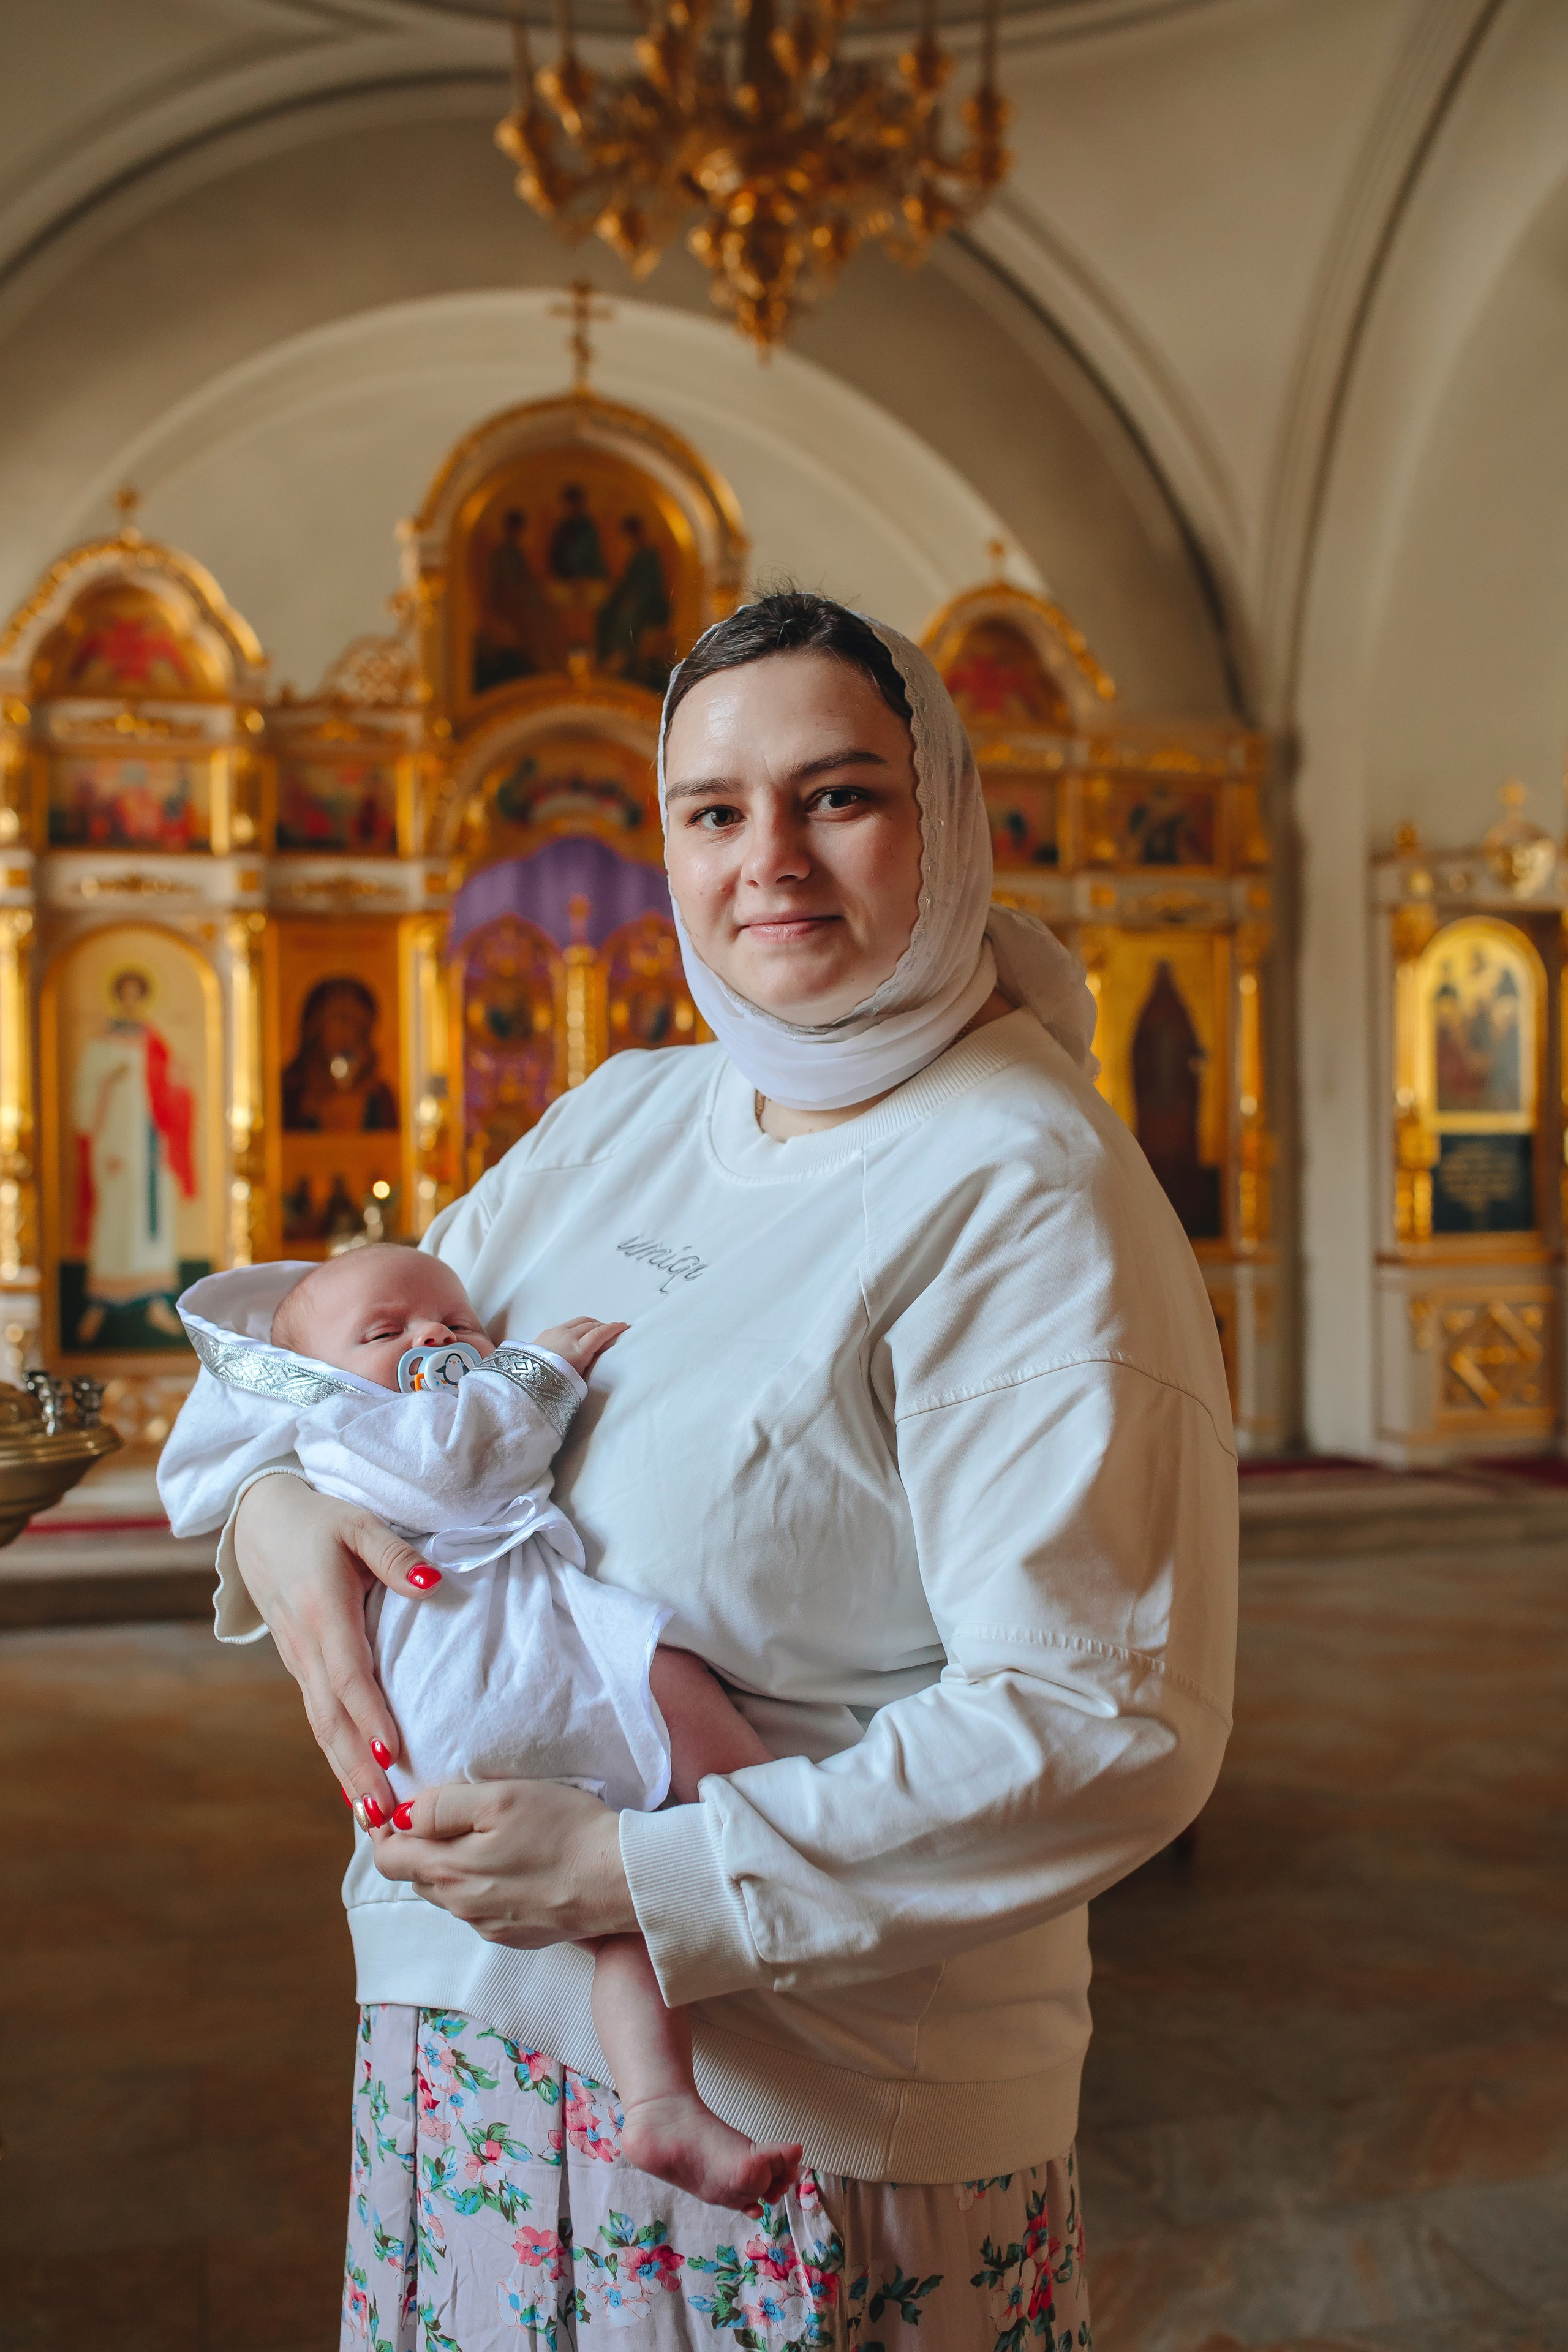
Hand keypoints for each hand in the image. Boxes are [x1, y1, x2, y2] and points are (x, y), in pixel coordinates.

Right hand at [232, 1476, 439, 1821]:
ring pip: (321, 1725)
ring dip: (344, 1772)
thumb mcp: (358, 1522)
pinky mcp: (298, 1665)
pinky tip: (353, 1784)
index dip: (369, 1714)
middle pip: (331, 1717)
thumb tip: (433, 1584)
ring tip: (372, 1817)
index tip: (391, 1753)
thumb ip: (394, 1554)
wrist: (257, 1521)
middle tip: (384, 1816)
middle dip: (356, 1768)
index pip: (348, 1674)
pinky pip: (318, 1716)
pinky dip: (335, 1753)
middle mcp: (304, 1645)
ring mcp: (297, 1659)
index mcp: (321, 1611)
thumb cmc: (317, 1519)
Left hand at [370, 1780, 637, 1946]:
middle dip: (416, 1845)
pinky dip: (481, 1885)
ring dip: (450, 1865)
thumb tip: (400, 1817)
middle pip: (415, 1875)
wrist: (620, 1880)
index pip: (387, 1857)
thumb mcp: (500, 1798)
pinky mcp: (514, 1936)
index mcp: (449, 1872)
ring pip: (447, 1893)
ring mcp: (488, 1927)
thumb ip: (442, 1807)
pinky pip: (479, 1909)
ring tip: (480, 1835)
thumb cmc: (564, 1829)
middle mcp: (461, 1907)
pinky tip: (511, 1863)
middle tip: (439, 1812)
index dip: (382, 1828)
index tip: (391, 1805)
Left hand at [535, 1316, 627, 1376]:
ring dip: (591, 1323)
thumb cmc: (555, 1385)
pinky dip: (577, 1326)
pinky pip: (567, 1324)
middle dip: (603, 1326)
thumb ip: (592, 1360)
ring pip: (579, 1321)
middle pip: (591, 1325)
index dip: (614, 1328)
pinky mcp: (546, 1332)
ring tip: (597, 1329)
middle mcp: (567, 1336)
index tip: (624, 1325)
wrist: (525, 1379)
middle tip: (611, 1330)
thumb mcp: (579, 1377)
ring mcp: (555, 1332)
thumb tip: (602, 1349)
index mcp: (578, 1350)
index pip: (600, 1333)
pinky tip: (578, 1332)